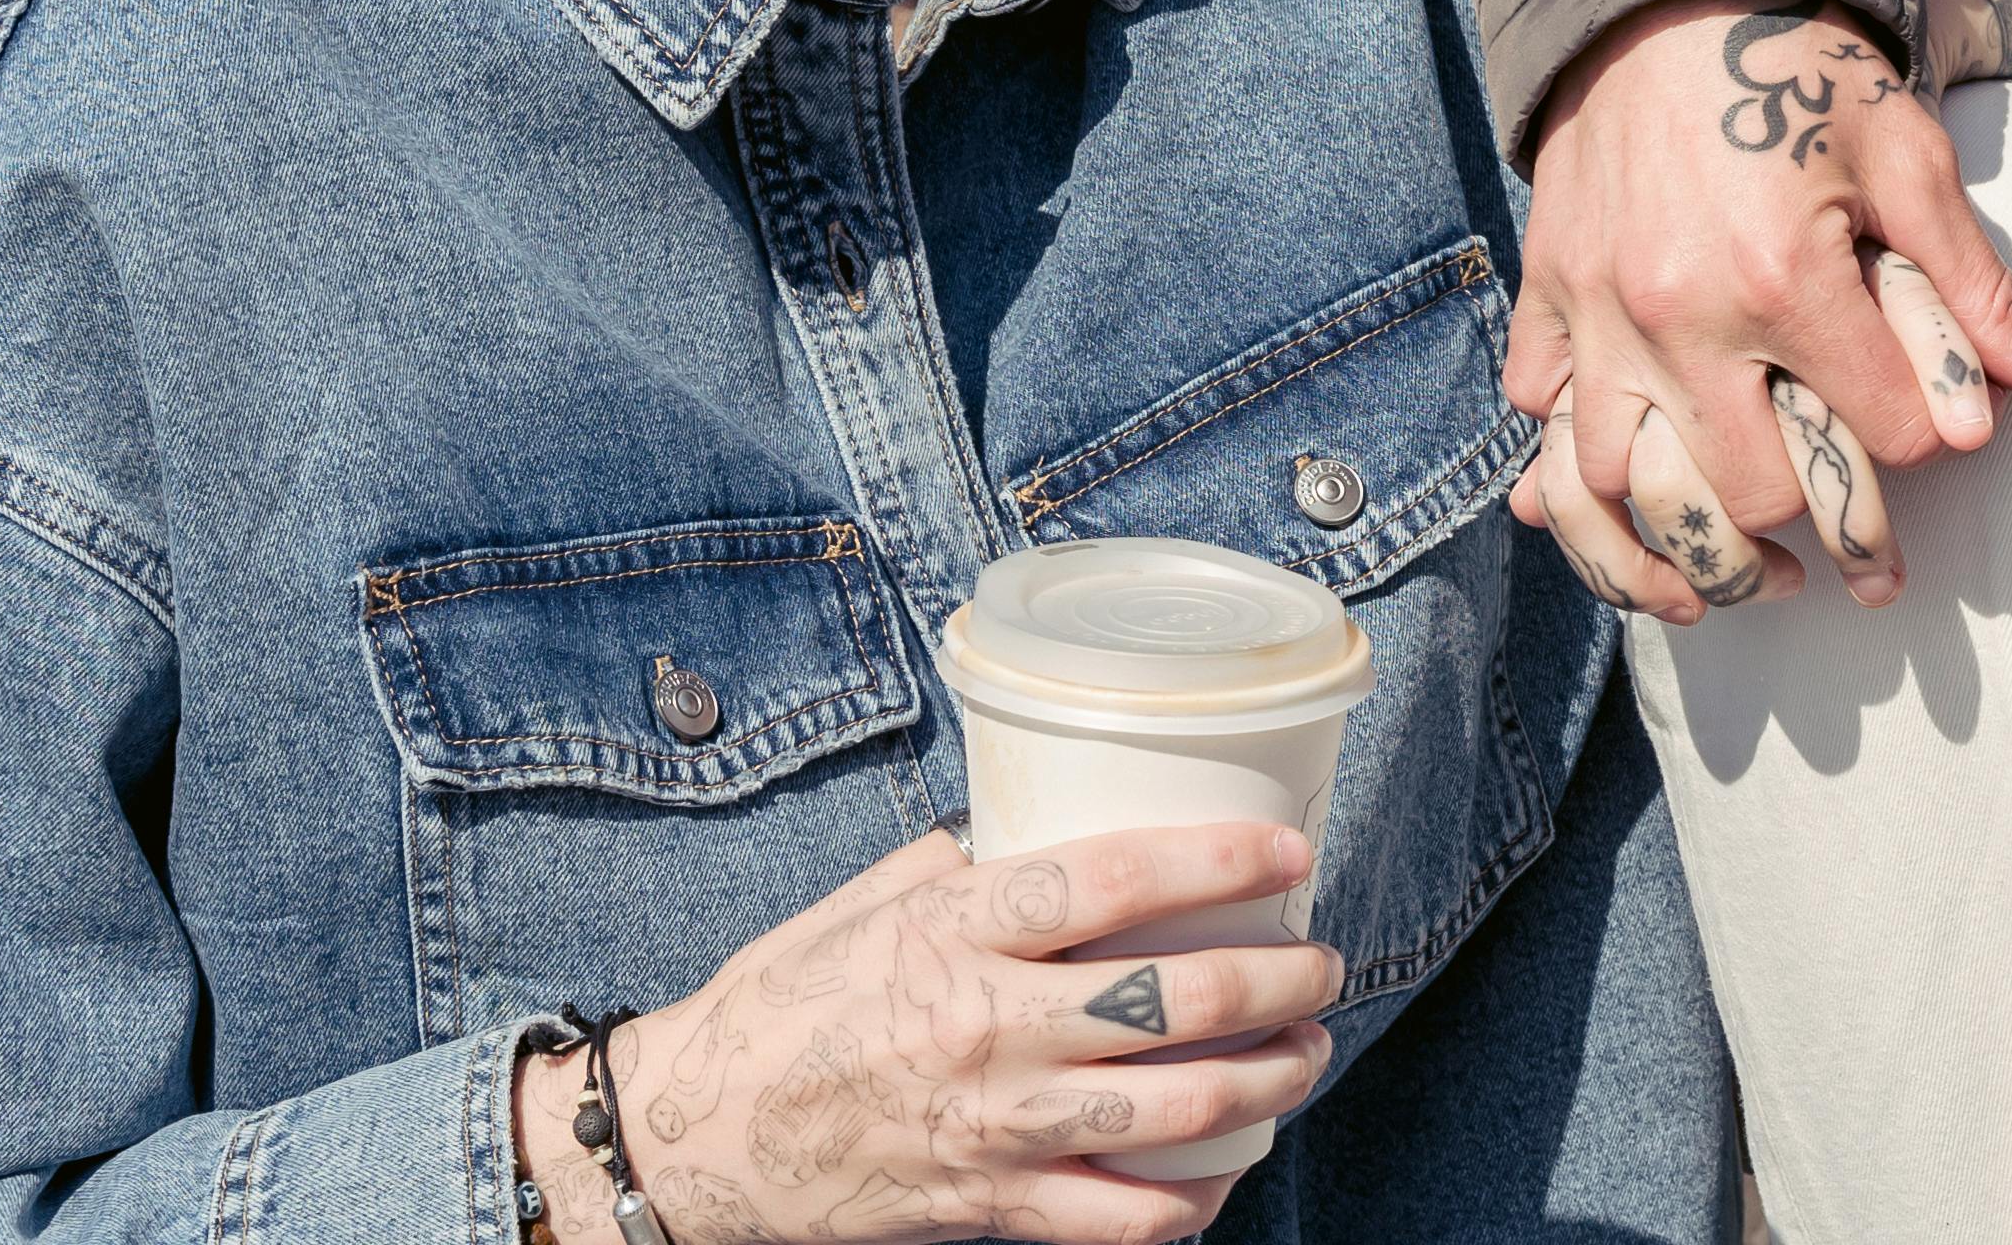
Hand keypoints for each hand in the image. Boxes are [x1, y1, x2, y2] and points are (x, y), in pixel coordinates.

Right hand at [540, 822, 1339, 1242]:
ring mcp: (995, 1128)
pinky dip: (1194, 1197)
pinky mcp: (989, 1207)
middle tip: (1321, 962)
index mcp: (954, 933)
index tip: (1291, 853)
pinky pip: (1123, 1218)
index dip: (1218, 861)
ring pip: (1177, 1108)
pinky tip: (1227, 1164)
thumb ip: (967, 861)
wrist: (690, 1141)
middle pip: (1180, 999)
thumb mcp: (865, 902)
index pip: (1113, 881)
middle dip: (1282, 979)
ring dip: (1270, 1079)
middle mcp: (987, 1028)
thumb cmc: (780, 1004)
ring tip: (1306, 1051)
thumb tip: (1049, 807)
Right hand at [1502, 0, 2011, 631]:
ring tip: (1739, 561)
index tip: (1929, 431)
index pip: (1879, 434)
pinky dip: (1574, 461)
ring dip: (1686, 533)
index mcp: (1786, 280)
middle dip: (1814, 523)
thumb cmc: (1798, 67)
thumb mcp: (1908, 157)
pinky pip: (1541, 418)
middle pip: (1753, 494)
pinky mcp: (1544, 296)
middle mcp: (1681, 316)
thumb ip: (1975, 286)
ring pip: (1624, 489)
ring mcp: (1599, 312)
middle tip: (1848, 543)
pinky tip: (1631, 473)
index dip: (1921, 443)